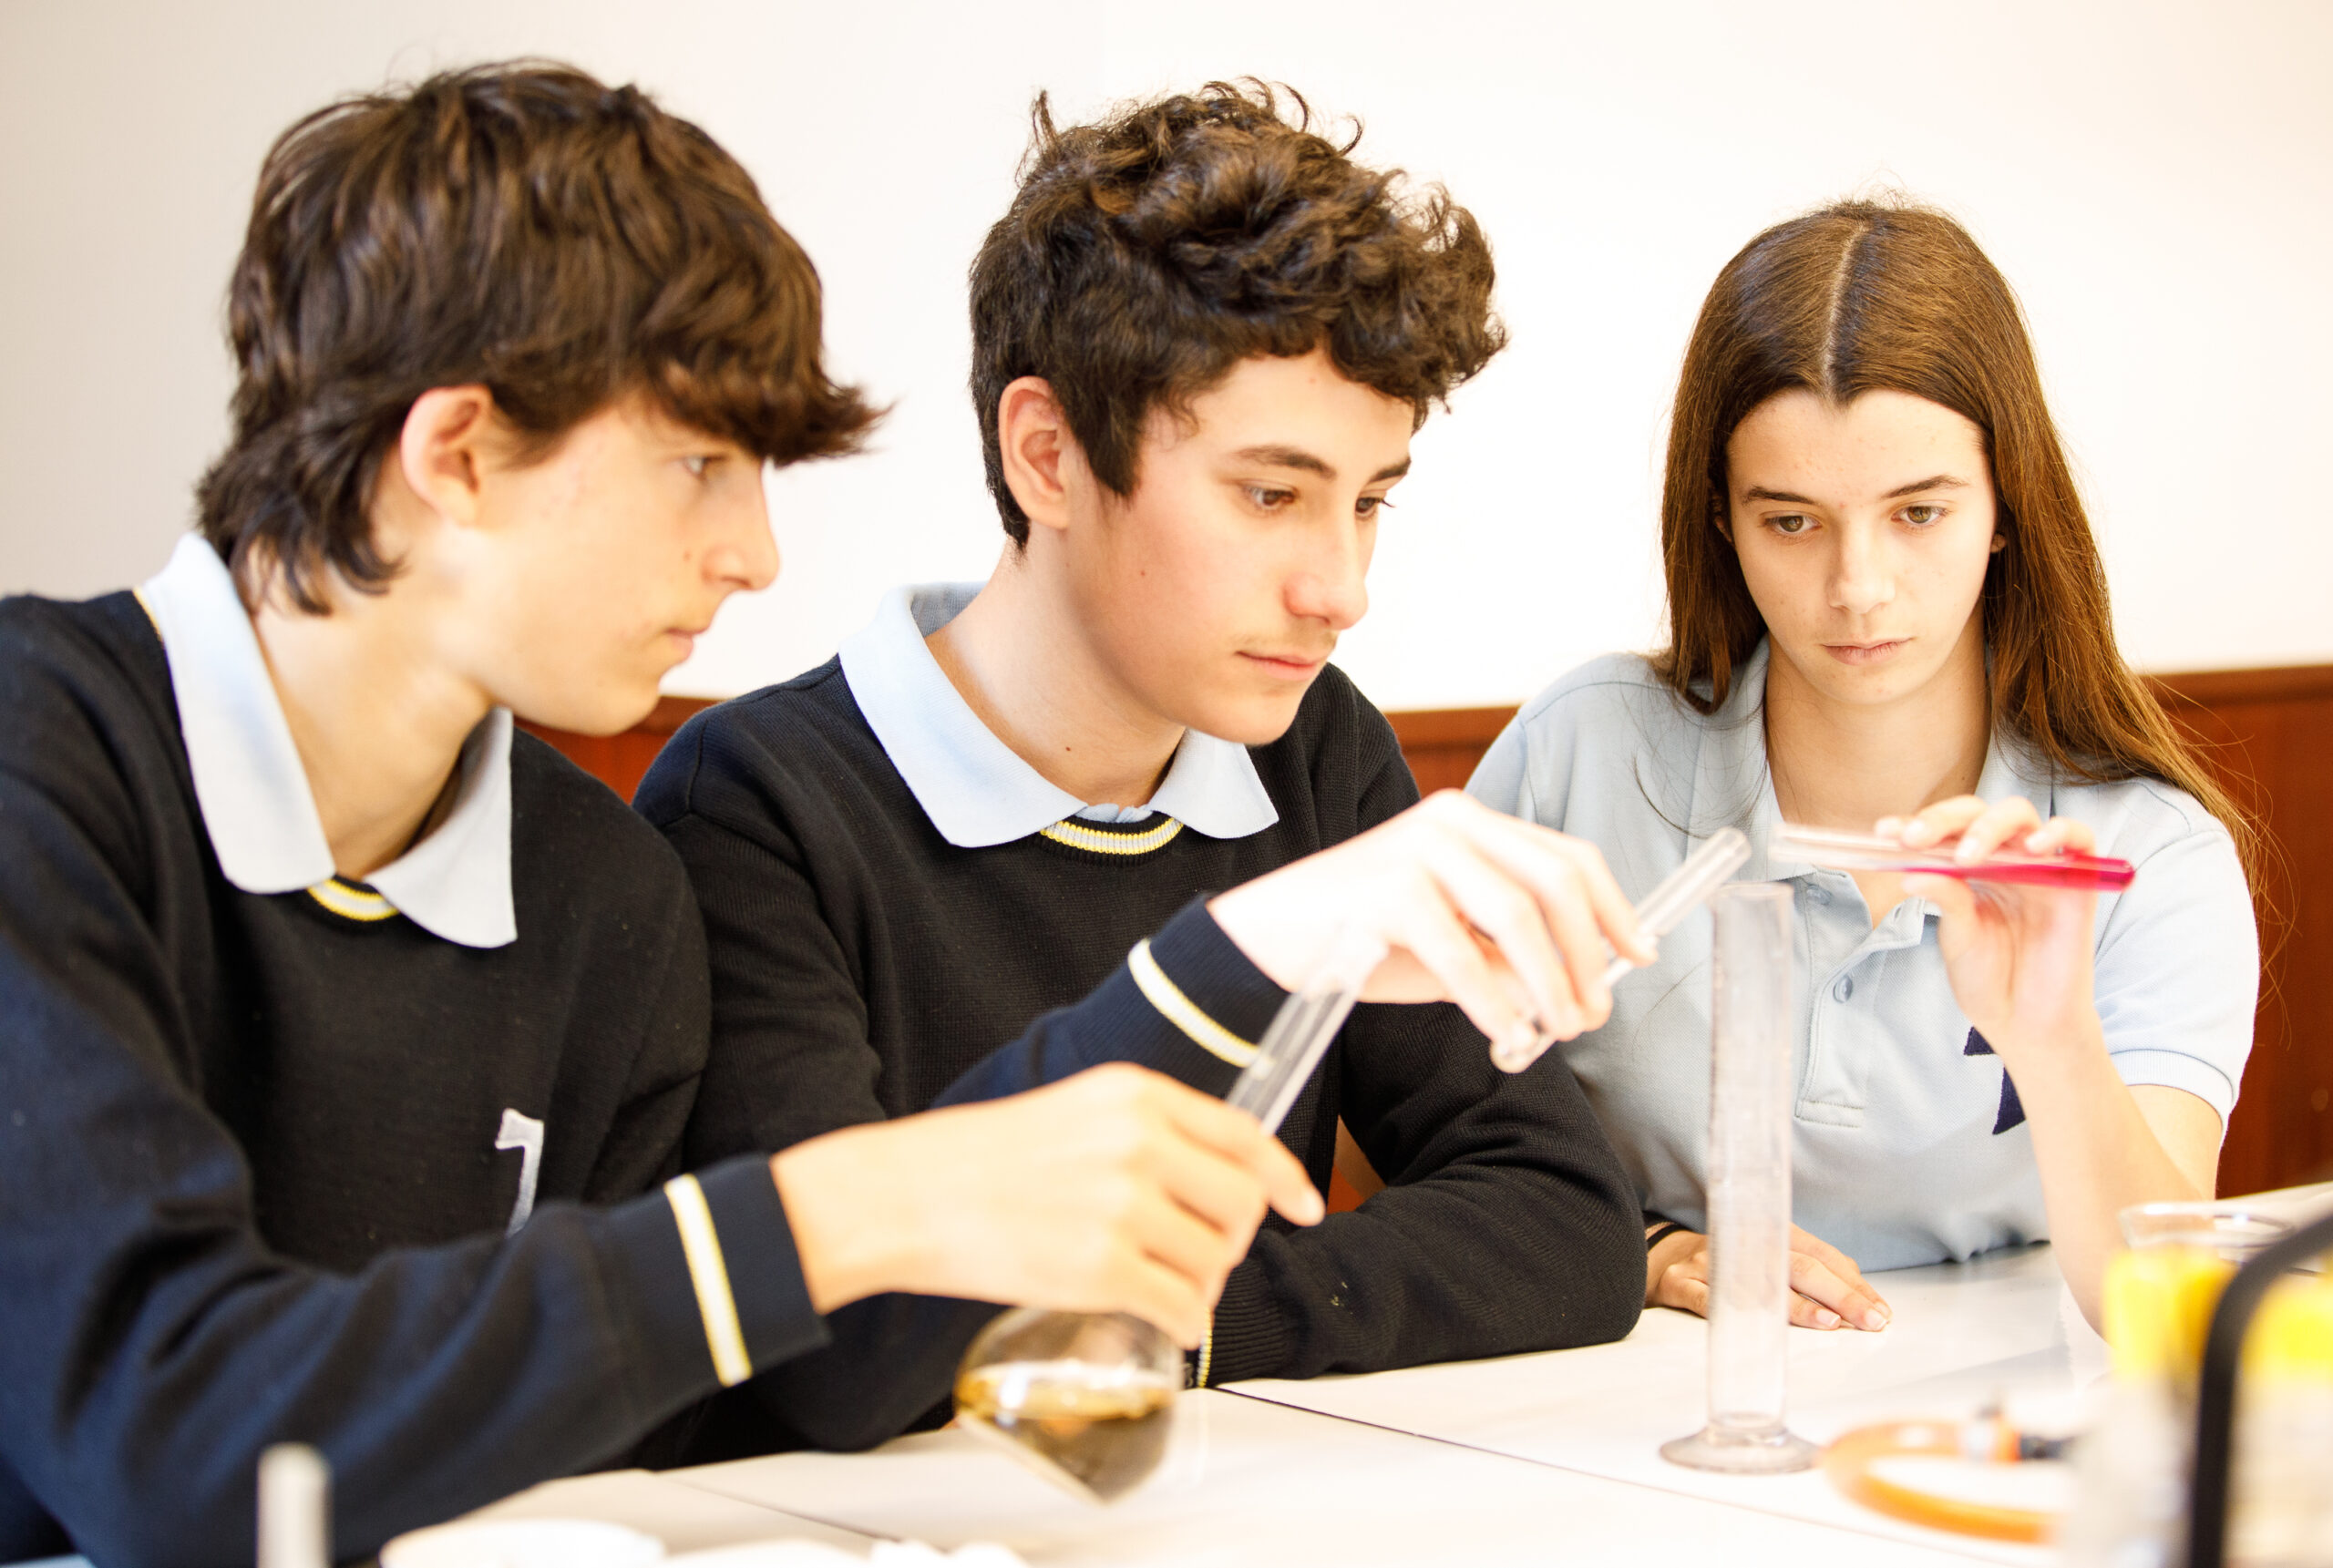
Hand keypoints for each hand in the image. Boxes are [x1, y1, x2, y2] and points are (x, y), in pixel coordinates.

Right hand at [770, 1064, 1321, 1345]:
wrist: (905, 1195)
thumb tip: (1207, 1179)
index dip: (1283, 1176)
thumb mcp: (1073, 1112)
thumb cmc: (978, 1159)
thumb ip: (1141, 1132)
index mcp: (1133, 1095)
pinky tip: (1163, 1319)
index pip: (1242, 1134)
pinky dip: (1184, 1322)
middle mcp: (1137, 1142)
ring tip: (1164, 1285)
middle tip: (1201, 1258)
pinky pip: (1182, 1306)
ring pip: (1215, 1260)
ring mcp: (1121, 1205)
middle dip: (1231, 1239)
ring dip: (1201, 1283)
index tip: (1305, 1205)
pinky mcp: (1100, 1267)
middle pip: (1241, 1203)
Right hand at [1207, 791, 1654, 1068]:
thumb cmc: (1360, 943)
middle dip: (1587, 953)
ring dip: (1549, 981)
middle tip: (1592, 1012)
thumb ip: (1510, 959)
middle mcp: (1450, 820)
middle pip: (1554, 880)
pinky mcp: (1386, 887)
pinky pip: (1460, 951)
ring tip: (1557, 1030)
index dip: (1614, 907)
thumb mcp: (1452, 949)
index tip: (1641, 953)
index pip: (1567, 856)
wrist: (1265, 943)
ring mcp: (1417, 848)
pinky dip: (1490, 999)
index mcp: (1471, 822)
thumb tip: (1579, 994)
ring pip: (1516, 914)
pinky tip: (1503, 1032)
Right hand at [1647, 1223, 1890, 1331]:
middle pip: (1798, 1266)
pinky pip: (1708, 1300)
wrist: (1658, 1255)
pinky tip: (1758, 1327)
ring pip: (1758, 1285)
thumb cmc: (1728, 1261)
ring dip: (1796, 1306)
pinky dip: (1735, 1313)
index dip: (1853, 1283)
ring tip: (1829, 1322)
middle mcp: (1744, 1243)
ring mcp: (1711, 1263)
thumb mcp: (1767, 1254)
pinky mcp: (1680, 1284)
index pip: (1821, 1255)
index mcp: (1771, 1232)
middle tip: (1870, 1320)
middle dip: (1840, 1295)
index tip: (1880, 1310)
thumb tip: (1859, 1298)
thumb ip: (1808, 1270)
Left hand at [1879, 796, 2100, 1061]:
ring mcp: (2041, 867)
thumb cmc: (1989, 980)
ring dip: (1989, 827)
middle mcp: (2005, 861)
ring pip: (2021, 817)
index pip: (1945, 831)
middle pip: (1978, 814)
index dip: (1916, 825)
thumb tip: (1910, 871)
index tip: (1882, 833)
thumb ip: (1946, 898)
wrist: (2027, 1023)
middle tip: (1914, 839)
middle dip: (1943, 821)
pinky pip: (2079, 838)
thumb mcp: (1958, 936)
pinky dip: (2059, 831)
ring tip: (1968, 856)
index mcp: (1971, 870)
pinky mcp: (2078, 881)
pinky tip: (2033, 847)